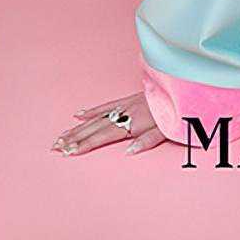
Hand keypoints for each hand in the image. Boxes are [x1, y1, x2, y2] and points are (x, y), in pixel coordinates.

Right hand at [52, 91, 167, 156]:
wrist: (183, 86)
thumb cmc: (177, 111)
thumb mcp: (168, 129)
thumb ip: (148, 141)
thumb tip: (128, 152)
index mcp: (134, 122)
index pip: (105, 136)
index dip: (86, 144)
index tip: (70, 152)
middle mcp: (127, 113)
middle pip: (96, 127)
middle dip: (75, 137)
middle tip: (56, 146)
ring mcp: (126, 105)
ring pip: (97, 118)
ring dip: (79, 128)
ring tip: (62, 136)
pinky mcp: (129, 99)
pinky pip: (107, 105)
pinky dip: (93, 111)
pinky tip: (79, 115)